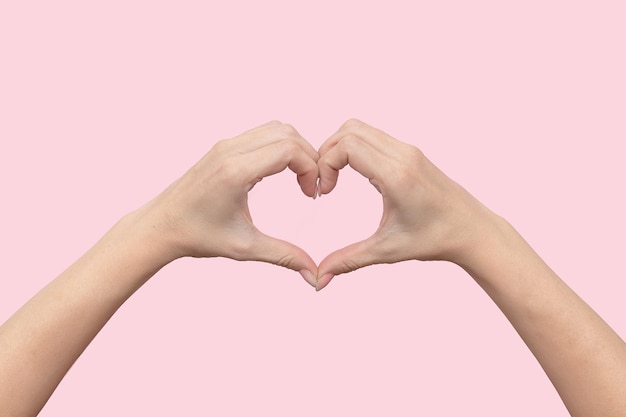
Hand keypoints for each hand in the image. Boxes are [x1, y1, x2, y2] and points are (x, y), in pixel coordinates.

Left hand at [142, 121, 319, 285]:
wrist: (160, 226)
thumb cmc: (197, 236)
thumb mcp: (245, 248)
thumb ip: (285, 257)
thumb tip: (315, 276)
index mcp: (236, 171)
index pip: (289, 149)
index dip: (311, 168)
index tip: (311, 194)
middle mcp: (230, 151)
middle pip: (287, 133)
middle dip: (309, 157)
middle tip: (310, 187)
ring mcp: (225, 145)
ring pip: (276, 128)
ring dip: (296, 150)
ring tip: (300, 179)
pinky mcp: (223, 147)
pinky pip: (262, 134)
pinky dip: (280, 147)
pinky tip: (280, 173)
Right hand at [315, 119, 499, 289]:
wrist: (473, 231)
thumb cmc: (436, 240)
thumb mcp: (387, 251)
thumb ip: (349, 260)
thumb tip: (321, 277)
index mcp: (396, 175)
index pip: (347, 146)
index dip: (325, 164)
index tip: (326, 192)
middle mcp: (403, 155)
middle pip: (349, 129)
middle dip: (327, 152)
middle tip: (325, 182)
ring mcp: (409, 151)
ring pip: (361, 128)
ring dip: (340, 148)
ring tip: (335, 177)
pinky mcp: (411, 153)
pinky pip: (374, 137)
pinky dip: (355, 149)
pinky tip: (356, 175)